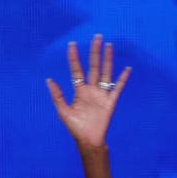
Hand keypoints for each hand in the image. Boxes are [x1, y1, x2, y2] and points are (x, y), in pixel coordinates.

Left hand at [45, 34, 130, 148]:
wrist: (88, 140)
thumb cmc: (76, 127)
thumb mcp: (63, 111)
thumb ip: (57, 95)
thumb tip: (49, 79)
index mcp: (80, 91)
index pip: (77, 70)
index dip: (74, 58)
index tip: (72, 44)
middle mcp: (91, 89)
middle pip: (93, 67)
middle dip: (95, 52)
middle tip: (97, 37)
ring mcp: (102, 94)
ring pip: (105, 73)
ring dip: (107, 60)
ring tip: (109, 46)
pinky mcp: (111, 102)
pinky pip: (118, 88)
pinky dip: (123, 79)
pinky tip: (127, 68)